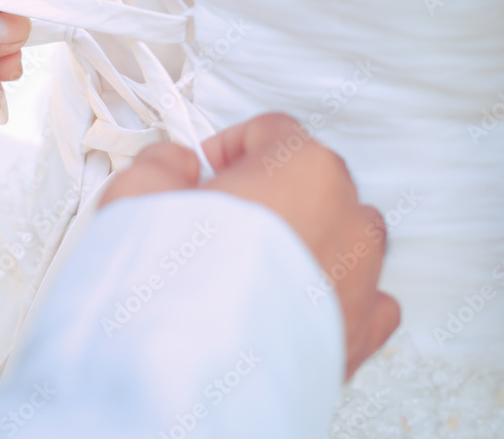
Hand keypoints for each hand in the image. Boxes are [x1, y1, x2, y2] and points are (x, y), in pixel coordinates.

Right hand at [100, 113, 399, 378]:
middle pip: (314, 182)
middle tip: (220, 224)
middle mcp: (347, 215)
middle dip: (272, 195)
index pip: (274, 132)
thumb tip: (179, 165)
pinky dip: (338, 295)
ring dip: (309, 241)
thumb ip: (163, 162)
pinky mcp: (364, 332)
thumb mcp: (136, 193)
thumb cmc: (169, 281)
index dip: (231, 148)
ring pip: (347, 236)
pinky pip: (368, 297)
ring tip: (253, 272)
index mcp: (302, 167)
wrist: (188, 372)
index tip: (205, 173)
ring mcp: (364, 275)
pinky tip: (295, 304)